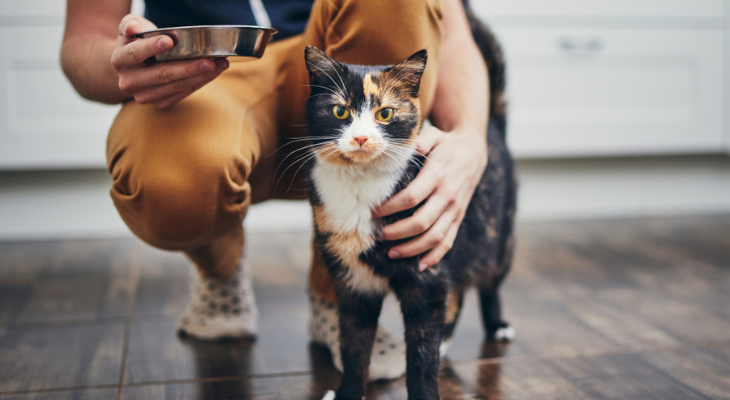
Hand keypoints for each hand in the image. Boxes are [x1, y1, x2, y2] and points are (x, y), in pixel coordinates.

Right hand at [111, 15, 228, 107]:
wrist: (131, 68)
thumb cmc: (136, 42)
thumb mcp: (130, 28)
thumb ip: (130, 24)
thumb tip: (132, 28)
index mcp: (120, 60)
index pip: (135, 54)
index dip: (152, 47)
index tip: (169, 41)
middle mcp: (130, 81)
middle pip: (162, 74)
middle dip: (188, 67)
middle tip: (210, 61)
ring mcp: (145, 95)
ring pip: (176, 86)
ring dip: (201, 76)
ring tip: (220, 64)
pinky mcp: (160, 103)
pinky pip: (183, 94)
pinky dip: (200, 83)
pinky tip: (214, 73)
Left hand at [372, 125, 486, 270]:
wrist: (473, 151)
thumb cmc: (446, 144)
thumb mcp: (433, 136)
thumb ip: (419, 142)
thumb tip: (406, 150)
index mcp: (438, 176)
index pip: (411, 198)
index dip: (390, 208)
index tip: (373, 213)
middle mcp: (447, 196)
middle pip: (421, 222)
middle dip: (396, 233)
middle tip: (378, 235)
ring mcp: (455, 210)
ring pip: (434, 237)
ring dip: (412, 248)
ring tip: (392, 253)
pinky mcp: (458, 217)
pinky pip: (448, 241)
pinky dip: (435, 256)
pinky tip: (420, 265)